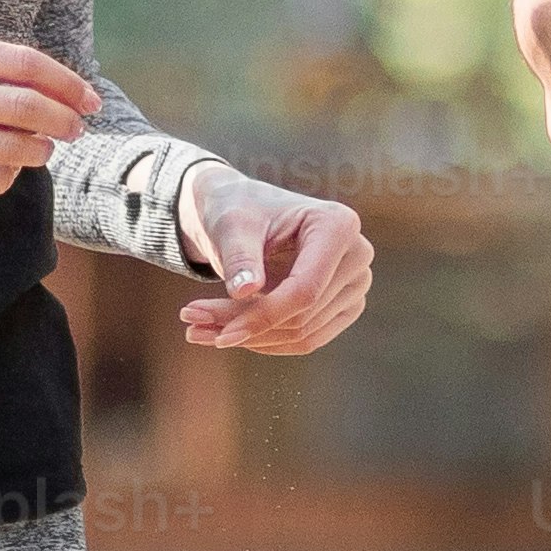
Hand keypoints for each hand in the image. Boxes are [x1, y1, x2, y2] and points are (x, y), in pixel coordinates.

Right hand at [0, 32, 97, 202]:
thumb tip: (35, 81)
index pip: (20, 62)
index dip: (66, 81)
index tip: (87, 98)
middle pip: (22, 106)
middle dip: (63, 120)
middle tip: (77, 129)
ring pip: (5, 147)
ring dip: (36, 151)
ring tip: (41, 150)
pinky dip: (2, 179)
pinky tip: (3, 173)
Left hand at [174, 164, 376, 351]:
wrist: (244, 211)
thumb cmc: (239, 209)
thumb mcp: (232, 225)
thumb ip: (240, 255)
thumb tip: (245, 291)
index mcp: (338, 225)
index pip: (305, 289)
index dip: (263, 316)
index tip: (221, 334)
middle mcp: (357, 255)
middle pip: (302, 314)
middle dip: (247, 326)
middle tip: (193, 325)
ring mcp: (355, 283)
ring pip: (303, 332)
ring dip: (251, 338)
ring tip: (200, 329)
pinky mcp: (345, 305)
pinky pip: (309, 339)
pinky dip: (266, 341)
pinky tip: (228, 332)